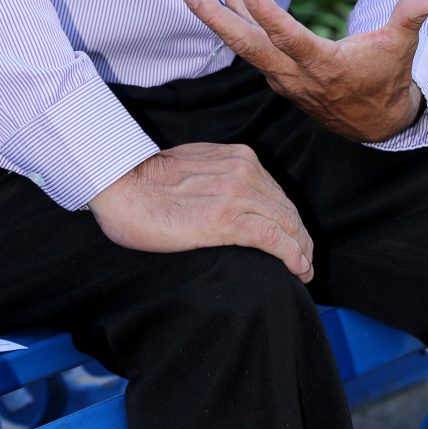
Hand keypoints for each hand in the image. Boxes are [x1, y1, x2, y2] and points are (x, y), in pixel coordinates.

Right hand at [88, 141, 314, 281]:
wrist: (122, 185)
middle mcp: (244, 170)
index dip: (290, 219)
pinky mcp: (228, 219)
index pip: (276, 192)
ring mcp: (238, 193)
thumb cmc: (147, 182)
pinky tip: (297, 269)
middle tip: (305, 261)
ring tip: (303, 271)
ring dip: (301, 250)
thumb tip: (229, 201)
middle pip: (287, 208)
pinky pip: (274, 238)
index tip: (295, 239)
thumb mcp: (194, 167)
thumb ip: (219, 178)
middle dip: (301, 237)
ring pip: (287, 224)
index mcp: (237, 157)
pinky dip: (292, 255)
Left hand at [179, 0, 427, 141]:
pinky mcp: (280, 77)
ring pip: (245, 48)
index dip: (270, 18)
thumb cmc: (389, 77)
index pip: (292, 41)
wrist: (377, 124)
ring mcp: (284, 79)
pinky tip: (226, 1)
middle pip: (249, 46)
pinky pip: (251, 50)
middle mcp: (297, 75)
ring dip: (220, 18)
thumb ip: (417, 13)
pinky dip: (236, 26)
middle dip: (216, 18)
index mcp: (326, 66)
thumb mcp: (404, 44)